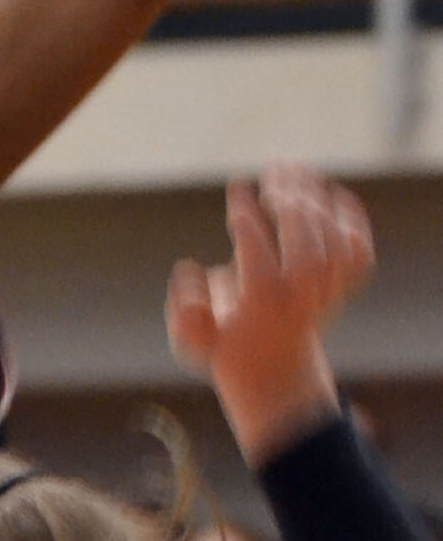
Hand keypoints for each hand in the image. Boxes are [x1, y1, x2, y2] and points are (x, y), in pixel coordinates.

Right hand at [167, 165, 372, 464]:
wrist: (274, 371)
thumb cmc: (224, 345)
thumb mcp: (191, 340)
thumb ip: (183, 310)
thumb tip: (189, 269)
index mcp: (260, 312)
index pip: (257, 260)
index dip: (248, 219)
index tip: (238, 185)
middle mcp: (300, 304)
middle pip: (306, 251)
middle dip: (290, 206)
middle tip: (270, 174)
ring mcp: (326, 296)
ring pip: (334, 246)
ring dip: (316, 202)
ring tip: (291, 169)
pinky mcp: (342, 289)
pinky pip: (358, 252)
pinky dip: (351, 220)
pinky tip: (329, 190)